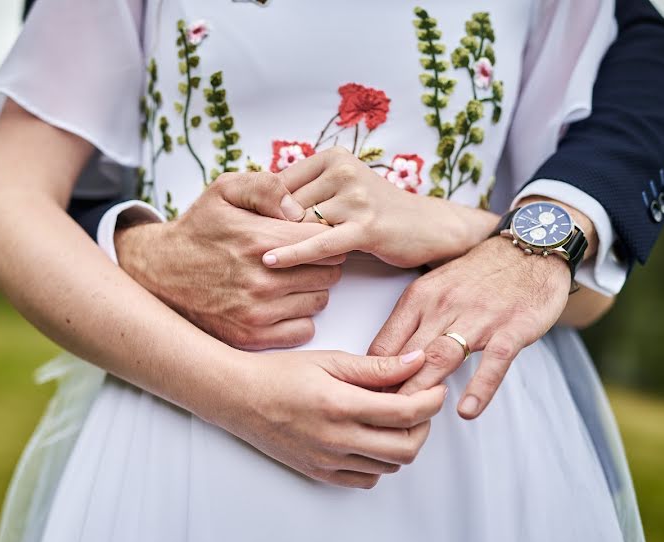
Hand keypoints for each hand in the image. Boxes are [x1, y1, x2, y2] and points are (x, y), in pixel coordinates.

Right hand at [115, 172, 344, 349]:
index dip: (322, 236)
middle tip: (300, 258)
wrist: (158, 272)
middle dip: (319, 262)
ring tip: (287, 280)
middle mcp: (262, 280)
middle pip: (329, 272)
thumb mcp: (225, 190)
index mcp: (260, 240)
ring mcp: (257, 313)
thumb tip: (300, 211)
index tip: (309, 237)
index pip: (325, 241)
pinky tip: (280, 304)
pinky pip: (304, 330)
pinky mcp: (251, 337)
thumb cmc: (197, 230)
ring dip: (310, 290)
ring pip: (319, 301)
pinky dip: (298, 318)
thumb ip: (267, 187)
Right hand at [214, 348, 446, 487]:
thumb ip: (376, 366)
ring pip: (389, 466)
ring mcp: (328, 460)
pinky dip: (378, 463)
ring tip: (392, 420)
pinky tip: (371, 440)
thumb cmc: (278, 374)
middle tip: (419, 407)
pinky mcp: (320, 473)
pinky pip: (365, 479)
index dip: (430, 402)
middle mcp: (336, 439)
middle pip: (405, 448)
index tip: (435, 390)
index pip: (405, 413)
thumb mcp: (329, 360)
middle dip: (423, 427)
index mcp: (340, 405)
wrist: (238, 397)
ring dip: (401, 444)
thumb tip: (415, 362)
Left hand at [253, 147, 497, 268]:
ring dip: (279, 243)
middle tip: (236, 249)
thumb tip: (256, 204)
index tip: (235, 229)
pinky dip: (293, 254)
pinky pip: (321, 243)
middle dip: (265, 229)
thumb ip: (305, 193)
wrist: (428, 227)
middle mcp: (343, 170)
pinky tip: (269, 261)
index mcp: (332, 158)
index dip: (258, 210)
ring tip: (248, 261)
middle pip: (286, 204)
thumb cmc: (376, 213)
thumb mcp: (340, 191)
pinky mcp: (366, 226)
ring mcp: (356, 197)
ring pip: (300, 224)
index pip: (278, 183)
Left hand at [368, 236, 571, 418]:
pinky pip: (493, 361)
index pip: (385, 343)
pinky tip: (467, 410)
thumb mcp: (435, 287)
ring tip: (414, 417)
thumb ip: (412, 320)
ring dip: (424, 389)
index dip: (373, 376)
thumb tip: (384, 358)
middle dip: (392, 389)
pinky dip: (480, 387)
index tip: (366, 399)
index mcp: (419, 297)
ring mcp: (479, 317)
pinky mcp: (512, 327)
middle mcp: (443, 305)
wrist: (531, 249)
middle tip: (381, 418)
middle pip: (408, 355)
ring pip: (442, 357)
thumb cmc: (479, 273)